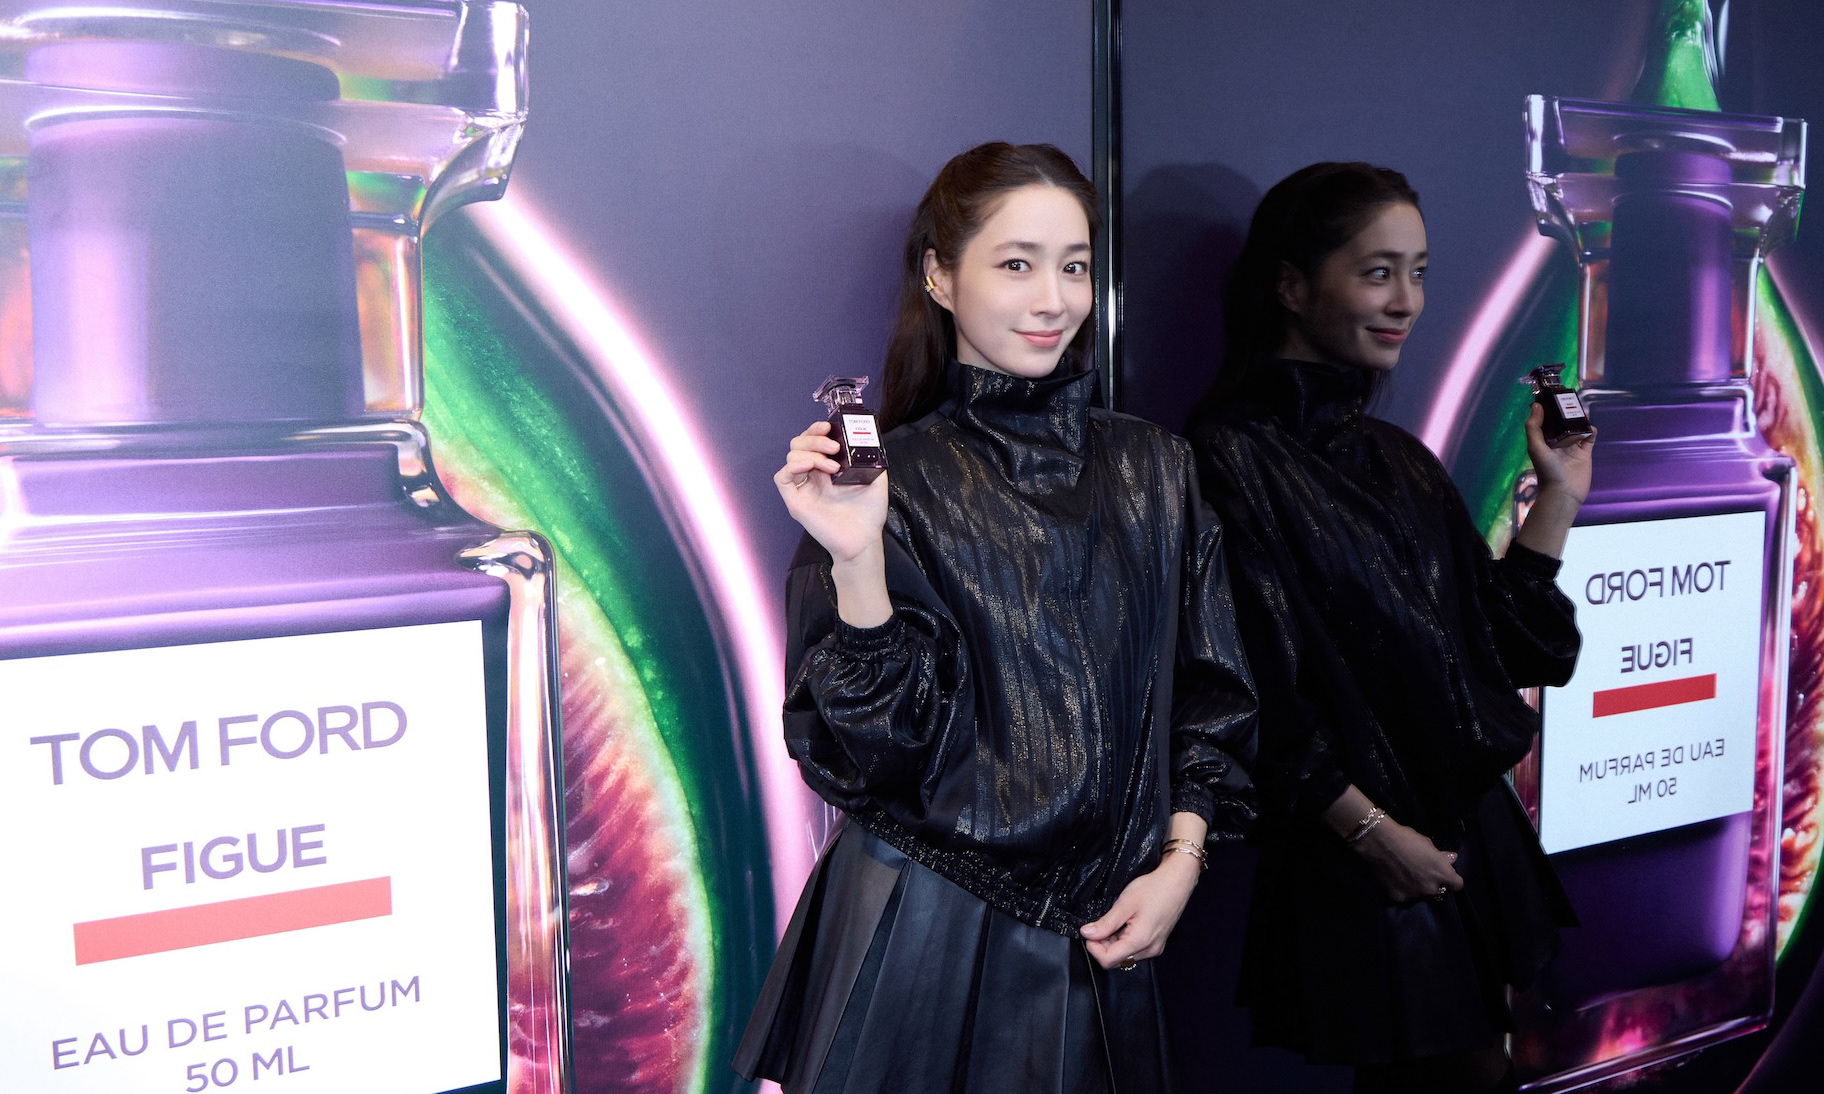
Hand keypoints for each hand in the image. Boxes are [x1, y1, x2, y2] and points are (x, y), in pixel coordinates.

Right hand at [774, 421, 889, 565]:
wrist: (863, 540)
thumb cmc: (868, 514)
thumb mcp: (876, 477)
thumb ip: (870, 457)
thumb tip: (868, 438)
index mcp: (827, 468)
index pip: (812, 440)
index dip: (816, 429)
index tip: (829, 426)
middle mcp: (813, 475)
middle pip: (799, 444)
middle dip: (814, 439)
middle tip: (834, 447)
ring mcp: (803, 488)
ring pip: (791, 456)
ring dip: (811, 453)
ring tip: (832, 465)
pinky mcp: (795, 501)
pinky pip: (782, 477)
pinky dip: (793, 466)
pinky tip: (810, 467)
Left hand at [1079, 853, 1200, 969]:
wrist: (1177, 881)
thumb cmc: (1154, 889)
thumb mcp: (1124, 904)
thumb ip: (1105, 923)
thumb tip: (1086, 933)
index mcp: (1140, 941)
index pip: (1108, 961)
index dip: (1093, 948)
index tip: (1090, 932)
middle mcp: (1149, 950)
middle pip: (1116, 960)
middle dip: (1103, 945)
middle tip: (1100, 924)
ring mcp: (1155, 948)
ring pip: (1125, 955)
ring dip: (1113, 942)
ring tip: (1115, 921)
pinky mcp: (1157, 943)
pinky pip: (1135, 950)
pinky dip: (1124, 940)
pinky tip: (1125, 923)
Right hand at [1352, 818, 1463, 903]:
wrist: (1379, 841)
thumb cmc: (1406, 838)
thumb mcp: (1428, 844)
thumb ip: (1441, 856)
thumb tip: (1452, 859)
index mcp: (1442, 874)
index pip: (1457, 885)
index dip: (1451, 879)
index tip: (1444, 874)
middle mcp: (1431, 888)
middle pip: (1439, 891)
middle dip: (1433, 884)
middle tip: (1422, 873)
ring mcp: (1415, 895)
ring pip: (1421, 895)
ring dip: (1418, 888)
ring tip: (1406, 876)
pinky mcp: (1399, 898)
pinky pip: (1405, 896)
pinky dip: (1402, 889)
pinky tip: (1395, 879)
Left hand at [1523, 402, 1594, 504]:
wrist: (1564, 492)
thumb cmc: (1547, 470)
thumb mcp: (1535, 447)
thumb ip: (1534, 427)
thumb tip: (1537, 405)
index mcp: (1543, 439)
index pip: (1545, 420)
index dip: (1548, 408)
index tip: (1553, 395)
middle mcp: (1557, 441)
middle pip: (1563, 421)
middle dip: (1566, 410)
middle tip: (1571, 399)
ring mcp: (1572, 446)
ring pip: (1577, 426)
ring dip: (1579, 418)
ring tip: (1581, 410)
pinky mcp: (1585, 452)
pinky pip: (1590, 437)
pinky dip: (1591, 430)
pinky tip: (1590, 427)